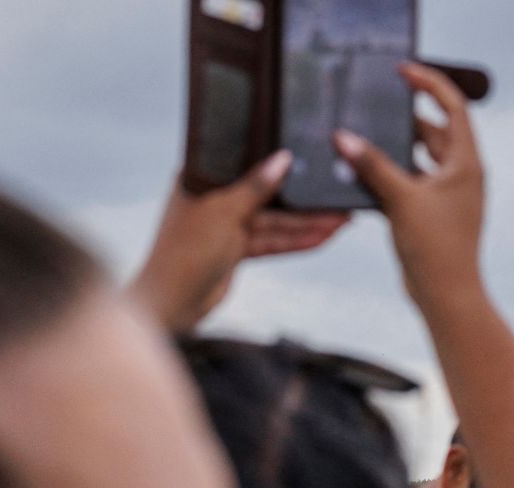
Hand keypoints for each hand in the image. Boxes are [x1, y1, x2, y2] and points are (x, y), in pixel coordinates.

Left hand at [129, 152, 348, 331]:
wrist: (172, 303)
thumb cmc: (184, 253)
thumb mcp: (223, 212)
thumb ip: (255, 186)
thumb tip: (282, 159)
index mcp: (202, 179)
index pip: (248, 167)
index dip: (282, 167)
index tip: (313, 164)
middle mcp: (215, 199)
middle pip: (268, 197)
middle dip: (303, 202)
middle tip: (336, 199)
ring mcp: (227, 226)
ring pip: (275, 222)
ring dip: (307, 224)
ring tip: (341, 221)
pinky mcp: (236, 249)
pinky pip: (272, 242)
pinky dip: (296, 242)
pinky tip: (322, 238)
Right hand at [333, 62, 484, 308]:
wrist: (447, 295)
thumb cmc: (437, 249)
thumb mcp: (401, 199)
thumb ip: (372, 165)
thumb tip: (343, 137)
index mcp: (466, 163)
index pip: (453, 108)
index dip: (429, 84)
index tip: (402, 71)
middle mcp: (461, 175)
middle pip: (433, 131)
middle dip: (403, 119)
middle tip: (372, 106)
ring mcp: (448, 194)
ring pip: (418, 158)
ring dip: (392, 148)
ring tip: (361, 136)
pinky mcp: (432, 212)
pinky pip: (409, 181)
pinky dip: (389, 174)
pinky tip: (361, 172)